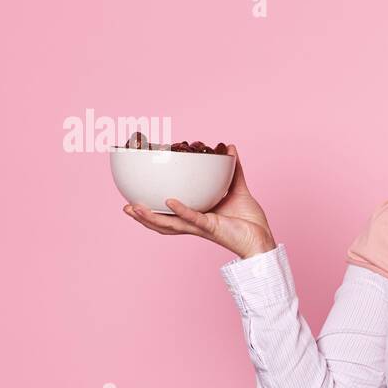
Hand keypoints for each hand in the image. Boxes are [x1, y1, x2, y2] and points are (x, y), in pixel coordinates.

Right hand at [123, 143, 276, 259]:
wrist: (262, 239)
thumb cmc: (249, 221)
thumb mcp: (237, 189)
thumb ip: (233, 169)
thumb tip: (229, 148)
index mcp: (197, 216)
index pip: (170, 213)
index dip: (153, 208)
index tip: (137, 196)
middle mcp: (194, 223)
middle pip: (163, 222)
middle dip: (143, 216)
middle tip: (125, 207)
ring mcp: (201, 226)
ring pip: (170, 223)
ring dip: (151, 217)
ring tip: (134, 208)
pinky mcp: (211, 227)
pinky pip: (193, 218)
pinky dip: (182, 210)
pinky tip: (170, 202)